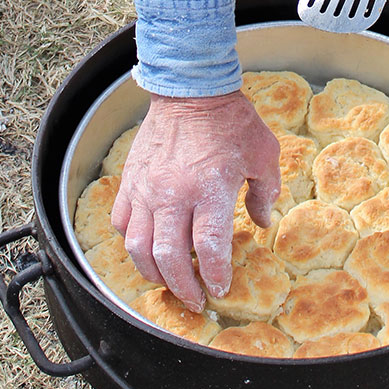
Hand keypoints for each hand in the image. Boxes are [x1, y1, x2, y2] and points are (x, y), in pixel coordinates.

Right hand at [111, 91, 280, 310]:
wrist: (190, 90)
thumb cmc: (231, 121)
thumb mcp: (264, 155)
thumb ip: (266, 193)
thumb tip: (261, 222)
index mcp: (210, 190)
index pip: (208, 248)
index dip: (215, 275)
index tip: (220, 288)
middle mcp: (174, 194)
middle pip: (169, 257)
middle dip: (182, 287)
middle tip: (195, 299)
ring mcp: (147, 189)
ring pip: (138, 247)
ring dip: (154, 273)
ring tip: (170, 281)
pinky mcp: (130, 182)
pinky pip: (122, 224)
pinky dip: (133, 243)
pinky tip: (148, 248)